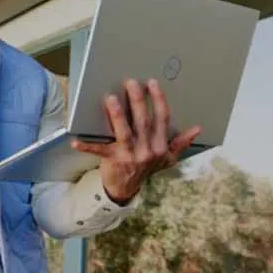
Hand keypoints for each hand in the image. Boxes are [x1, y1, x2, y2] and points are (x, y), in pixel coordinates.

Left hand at [72, 78, 200, 200]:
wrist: (126, 189)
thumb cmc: (146, 168)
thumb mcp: (167, 158)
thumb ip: (181, 143)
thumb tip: (197, 129)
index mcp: (160, 147)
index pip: (162, 119)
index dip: (158, 100)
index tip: (152, 83)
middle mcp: (147, 150)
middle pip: (143, 122)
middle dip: (138, 101)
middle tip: (131, 83)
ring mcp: (129, 156)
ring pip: (124, 133)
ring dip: (117, 116)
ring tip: (110, 99)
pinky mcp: (112, 160)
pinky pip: (99, 151)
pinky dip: (87, 146)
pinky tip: (75, 141)